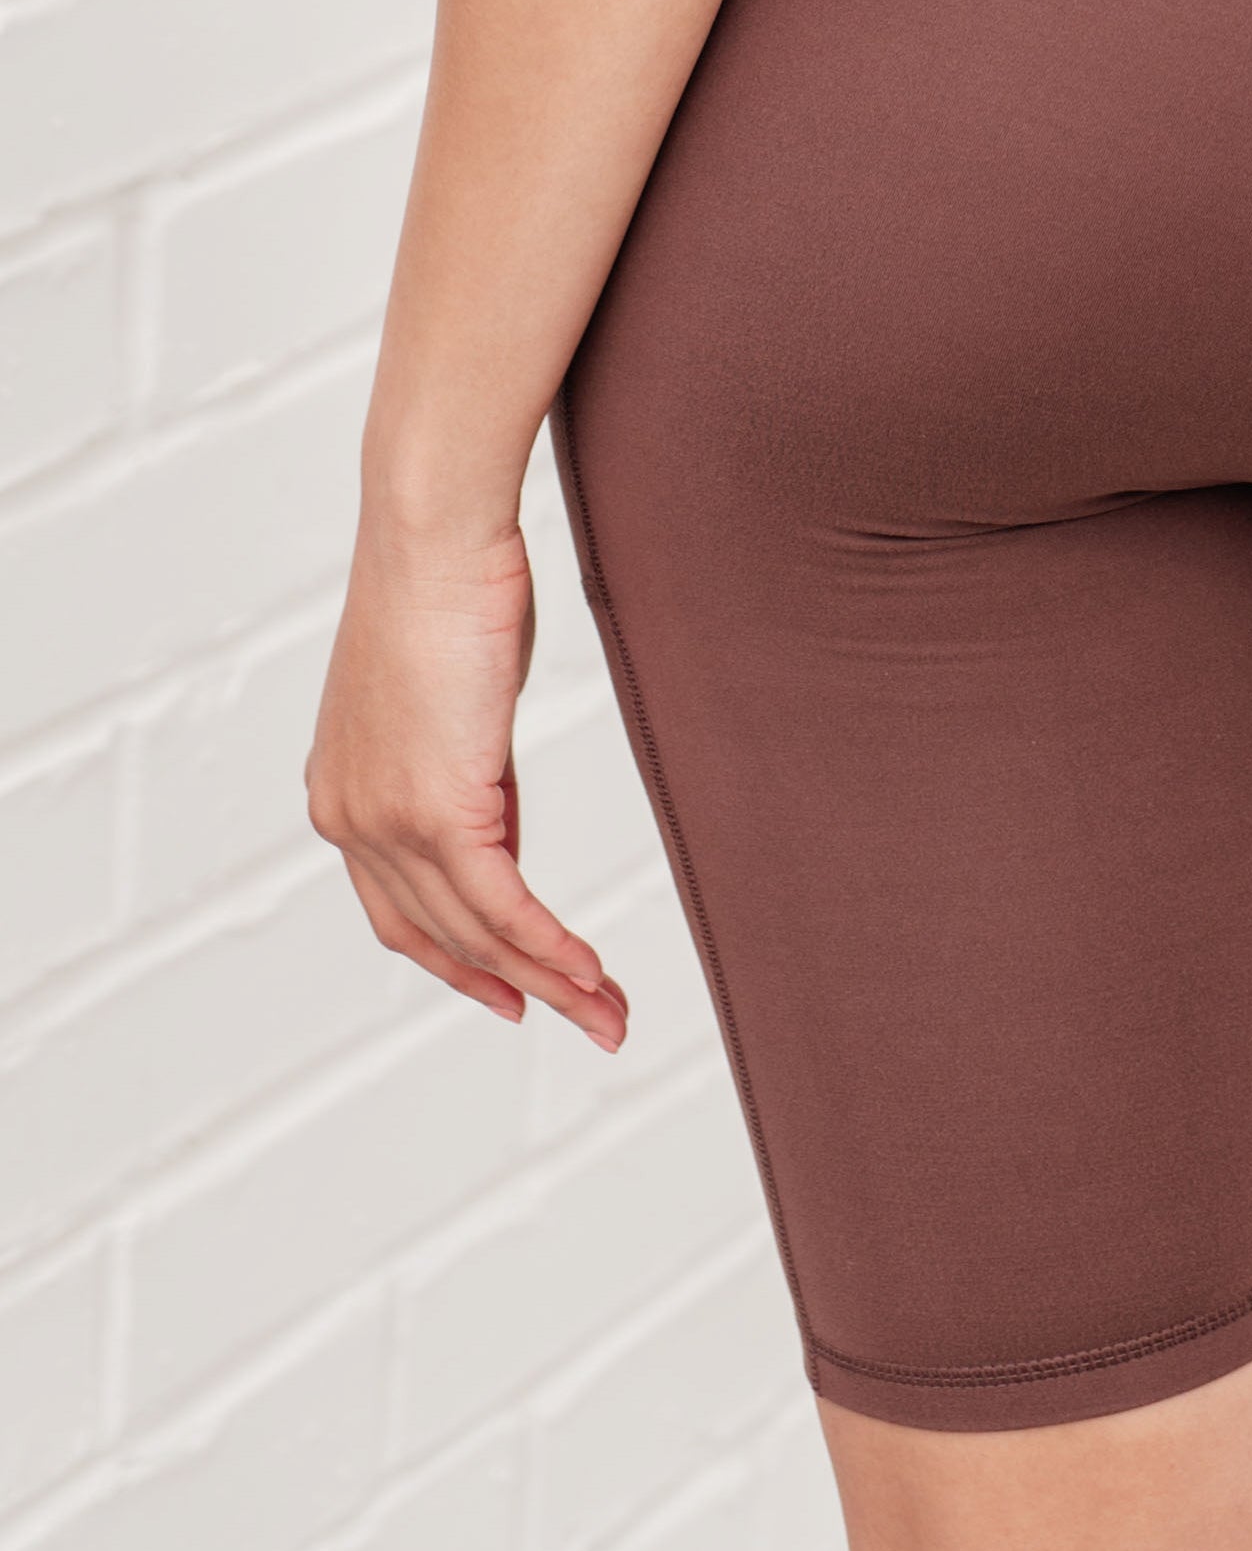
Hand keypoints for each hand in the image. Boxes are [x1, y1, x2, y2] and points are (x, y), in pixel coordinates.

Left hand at [306, 514, 626, 1043]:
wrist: (433, 530)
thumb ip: (467, 771)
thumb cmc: (451, 580)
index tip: (513, 990)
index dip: (459, 960)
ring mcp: (384, 820)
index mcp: (342, 791)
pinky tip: (591, 972)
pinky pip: (500, 904)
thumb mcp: (454, 694)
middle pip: (439, 937)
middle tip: (585, 1020)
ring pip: (475, 932)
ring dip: (549, 981)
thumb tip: (499, 823)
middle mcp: (348, 818)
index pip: (401, 908)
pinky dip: (549, 947)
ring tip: (610, 1013)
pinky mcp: (435, 809)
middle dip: (516, 987)